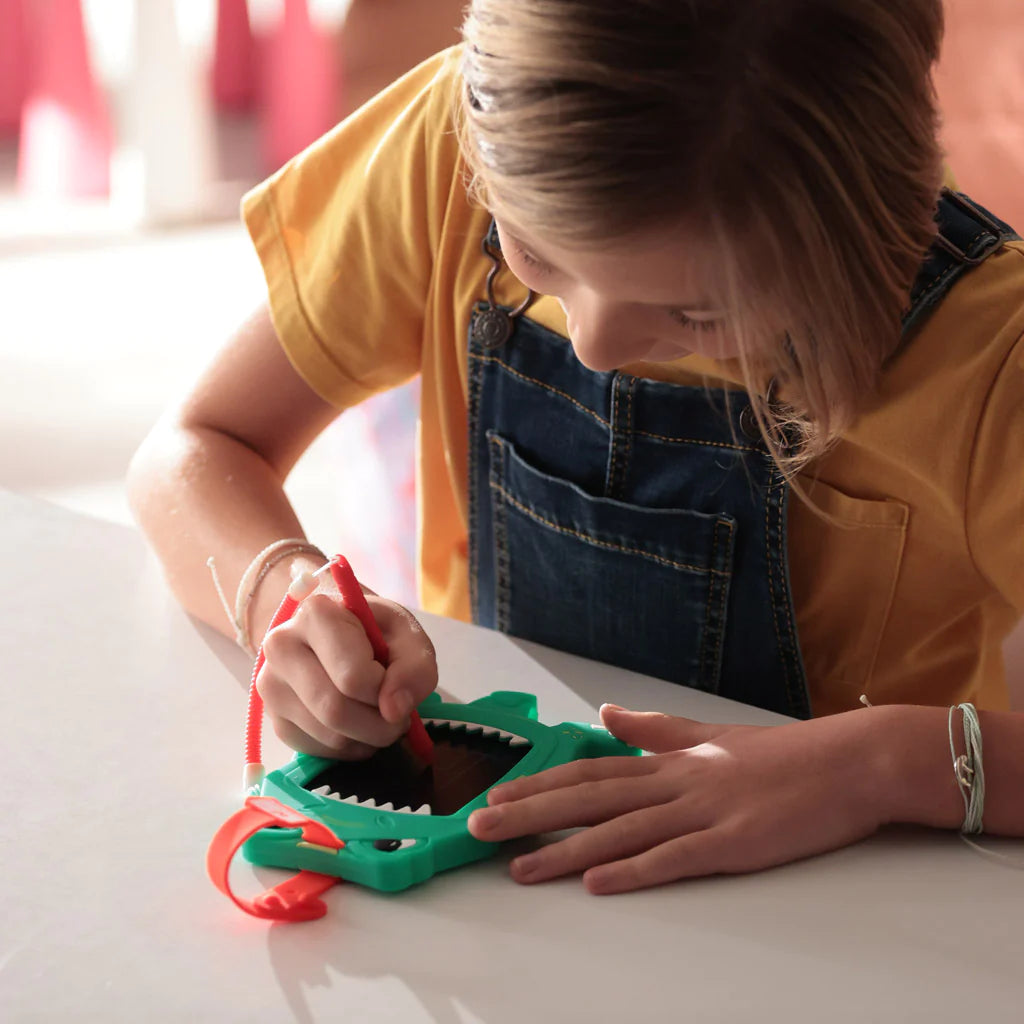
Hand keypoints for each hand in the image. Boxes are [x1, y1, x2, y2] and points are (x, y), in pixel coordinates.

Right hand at [257, 581, 437, 759]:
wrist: (338, 632)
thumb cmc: (374, 629)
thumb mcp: (407, 634)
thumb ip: (415, 667)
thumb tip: (394, 711)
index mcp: (315, 614)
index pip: (353, 676)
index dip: (385, 690)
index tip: (394, 680)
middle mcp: (281, 647)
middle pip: (336, 711)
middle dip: (380, 725)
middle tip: (398, 717)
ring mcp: (270, 686)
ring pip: (329, 736)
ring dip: (368, 738)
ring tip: (379, 715)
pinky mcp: (274, 719)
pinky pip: (319, 751)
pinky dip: (350, 747)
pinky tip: (358, 724)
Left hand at [467, 703, 890, 892]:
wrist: (849, 762)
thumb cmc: (783, 755)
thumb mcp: (711, 735)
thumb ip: (655, 728)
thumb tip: (607, 714)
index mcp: (670, 761)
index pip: (590, 772)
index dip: (539, 785)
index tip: (497, 797)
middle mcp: (676, 783)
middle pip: (590, 798)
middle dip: (530, 815)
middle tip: (480, 830)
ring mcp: (704, 812)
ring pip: (620, 831)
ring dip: (566, 851)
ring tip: (520, 868)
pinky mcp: (733, 842)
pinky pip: (675, 859)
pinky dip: (634, 871)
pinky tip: (597, 883)